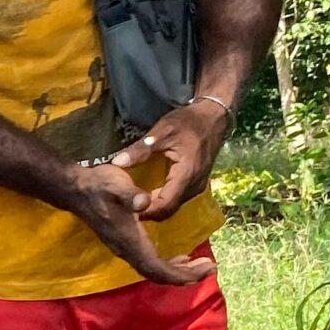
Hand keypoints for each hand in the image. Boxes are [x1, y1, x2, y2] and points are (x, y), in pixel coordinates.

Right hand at [64, 164, 214, 287]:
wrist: (76, 189)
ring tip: (201, 265)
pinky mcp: (126, 244)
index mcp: (130, 240)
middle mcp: (127, 250)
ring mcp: (125, 249)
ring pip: (155, 271)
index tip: (207, 267)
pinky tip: (181, 257)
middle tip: (211, 267)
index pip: (158, 269)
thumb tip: (145, 202)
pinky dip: (169, 265)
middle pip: (159, 275)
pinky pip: (150, 263)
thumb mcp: (117, 184)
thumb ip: (131, 194)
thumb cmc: (99, 185)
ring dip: (179, 272)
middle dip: (186, 276)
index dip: (182, 274)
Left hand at [129, 96, 230, 220]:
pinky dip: (162, 200)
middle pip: (169, 209)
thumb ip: (140, 149)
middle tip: (124, 207)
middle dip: (147, 212)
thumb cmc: (188, 122)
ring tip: (132, 202)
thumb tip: (116, 163)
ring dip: (154, 207)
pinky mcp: (197, 183)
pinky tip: (147, 194)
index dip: (145, 211)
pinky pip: (178, 198)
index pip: (165, 204)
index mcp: (187, 174)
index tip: (125, 208)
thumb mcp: (162, 131)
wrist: (213, 117)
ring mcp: (198, 185)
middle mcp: (195, 185)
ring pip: (174, 206)